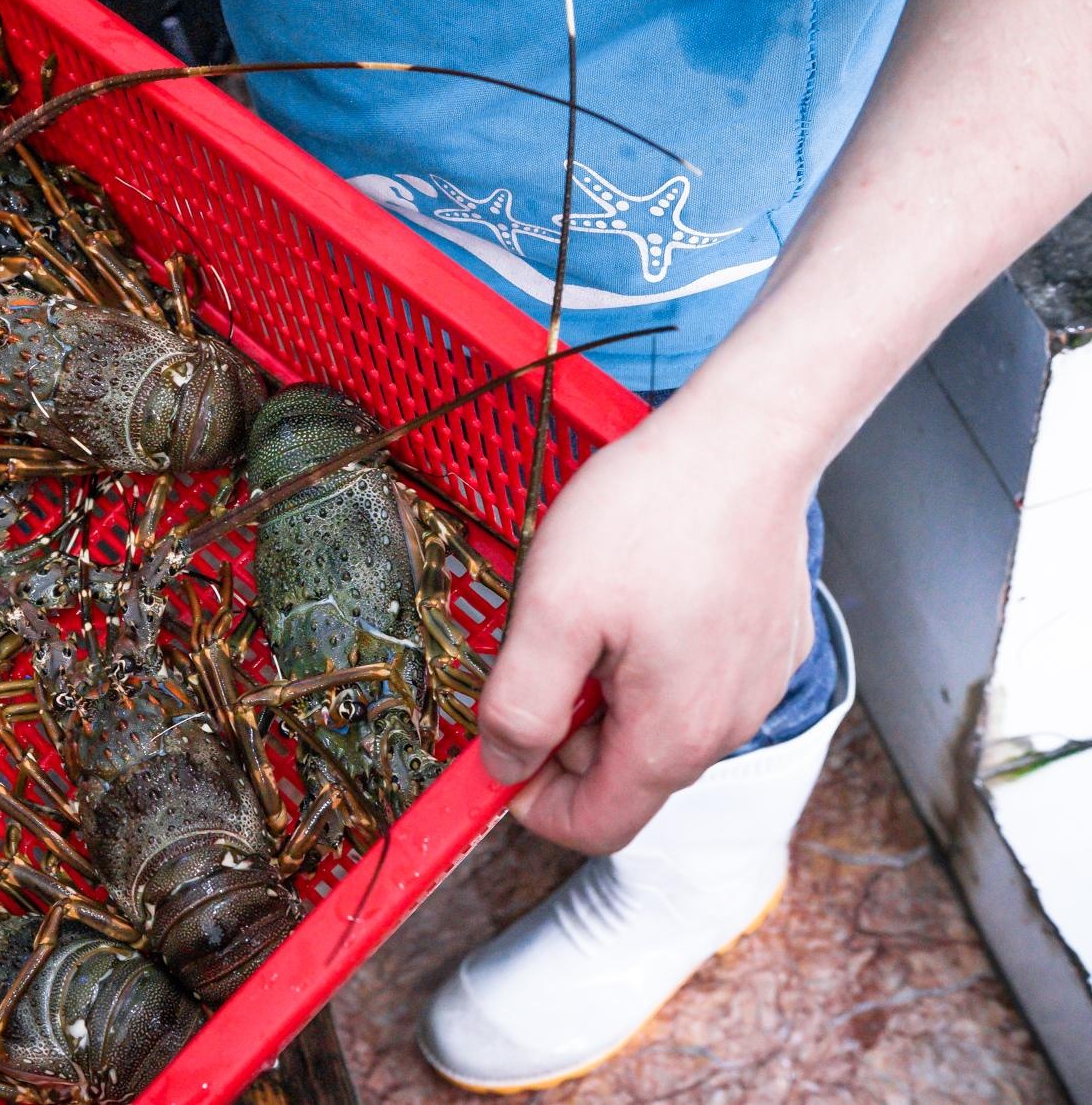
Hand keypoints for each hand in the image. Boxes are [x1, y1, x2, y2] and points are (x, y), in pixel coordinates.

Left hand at [475, 394, 818, 853]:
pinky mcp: (768, 645)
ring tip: (590, 608)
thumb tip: (503, 765)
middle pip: (623, 776)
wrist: (747, 439)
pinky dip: (650, 656)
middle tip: (539, 648)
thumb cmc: (652, 514)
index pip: (595, 826)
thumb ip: (520, 704)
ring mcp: (756, 686)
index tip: (498, 744)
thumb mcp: (552, 609)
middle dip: (565, 732)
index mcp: (673, 736)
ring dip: (606, 689)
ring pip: (657, 724)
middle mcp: (728, 727)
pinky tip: (639, 590)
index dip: (531, 801)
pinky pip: (693, 679)